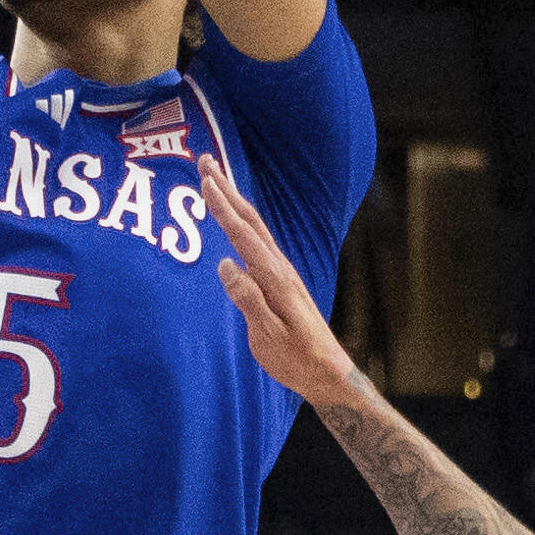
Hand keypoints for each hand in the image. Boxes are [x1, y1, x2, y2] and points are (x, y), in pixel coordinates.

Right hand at [184, 158, 377, 418]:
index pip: (243, 235)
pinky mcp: (282, 282)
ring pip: (255, 227)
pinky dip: (243, 222)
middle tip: (205, 161)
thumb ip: (248, 300)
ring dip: (235, 201)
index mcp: (274, 278)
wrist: (328, 373)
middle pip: (250, 220)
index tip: (205, 179)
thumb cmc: (297, 359)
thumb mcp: (268, 336)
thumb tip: (226, 264)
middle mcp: (280, 269)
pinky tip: (237, 221)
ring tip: (216, 179)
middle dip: (227, 189)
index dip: (222, 206)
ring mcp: (282, 273)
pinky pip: (258, 242)